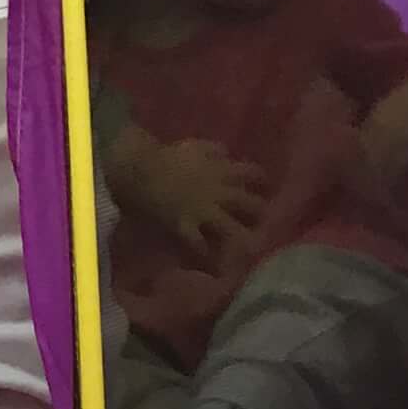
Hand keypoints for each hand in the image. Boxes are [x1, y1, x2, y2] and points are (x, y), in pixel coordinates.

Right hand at [132, 135, 266, 262]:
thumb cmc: (167, 156)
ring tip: (246, 249)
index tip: (265, 186)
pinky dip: (204, 253)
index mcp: (221, 170)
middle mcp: (218, 193)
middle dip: (259, 214)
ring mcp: (203, 211)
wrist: (143, 170)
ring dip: (239, 239)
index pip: (251, 174)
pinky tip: (209, 262)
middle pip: (249, 205)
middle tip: (263, 222)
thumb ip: (213, 149)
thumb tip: (227, 152)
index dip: (261, 181)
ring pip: (230, 228)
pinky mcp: (185, 226)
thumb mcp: (195, 145)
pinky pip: (198, 244)